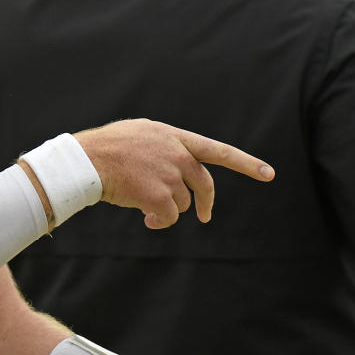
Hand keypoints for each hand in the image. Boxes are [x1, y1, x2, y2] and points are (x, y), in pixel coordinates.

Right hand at [74, 118, 273, 228]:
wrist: (86, 161)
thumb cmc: (107, 148)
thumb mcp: (141, 133)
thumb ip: (166, 144)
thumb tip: (182, 163)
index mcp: (173, 136)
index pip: (217, 150)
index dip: (245, 163)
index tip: (269, 173)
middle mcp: (177, 154)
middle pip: (204, 184)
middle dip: (205, 202)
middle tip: (203, 216)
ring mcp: (170, 175)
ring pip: (184, 203)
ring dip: (167, 208)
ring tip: (144, 205)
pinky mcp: (159, 196)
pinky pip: (168, 217)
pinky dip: (159, 221)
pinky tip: (145, 218)